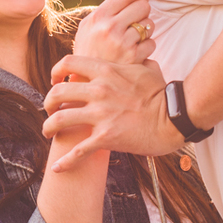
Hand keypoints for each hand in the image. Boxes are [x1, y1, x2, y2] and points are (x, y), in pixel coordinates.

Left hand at [42, 55, 183, 170]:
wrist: (175, 117)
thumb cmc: (163, 94)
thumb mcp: (147, 70)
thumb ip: (135, 62)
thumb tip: (140, 55)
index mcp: (106, 72)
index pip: (68, 63)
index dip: (55, 72)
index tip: (54, 82)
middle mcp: (98, 91)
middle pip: (57, 93)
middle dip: (47, 103)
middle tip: (48, 111)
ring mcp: (100, 114)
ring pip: (59, 120)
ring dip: (49, 128)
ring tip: (48, 133)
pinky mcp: (106, 137)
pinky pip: (78, 150)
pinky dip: (65, 161)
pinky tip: (58, 168)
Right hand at [72, 0, 154, 63]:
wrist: (85, 83)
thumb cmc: (89, 53)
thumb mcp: (88, 28)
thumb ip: (107, 11)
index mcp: (98, 16)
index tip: (139, 2)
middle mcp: (109, 27)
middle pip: (143, 5)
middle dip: (142, 14)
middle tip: (134, 24)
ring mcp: (122, 42)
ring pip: (149, 24)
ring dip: (144, 32)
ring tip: (130, 41)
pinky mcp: (133, 57)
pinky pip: (151, 43)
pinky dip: (145, 48)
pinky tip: (133, 54)